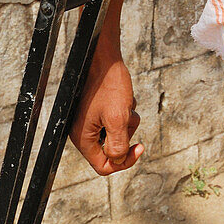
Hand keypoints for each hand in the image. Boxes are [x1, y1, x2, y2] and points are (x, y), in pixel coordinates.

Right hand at [69, 54, 142, 174]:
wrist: (104, 57)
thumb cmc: (108, 84)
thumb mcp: (118, 118)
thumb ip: (118, 145)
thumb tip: (118, 160)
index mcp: (83, 138)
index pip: (103, 166)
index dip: (123, 162)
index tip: (139, 147)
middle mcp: (84, 131)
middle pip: (111, 149)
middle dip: (126, 134)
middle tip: (129, 116)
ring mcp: (90, 120)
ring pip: (117, 133)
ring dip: (127, 121)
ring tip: (126, 103)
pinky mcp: (97, 110)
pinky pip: (116, 119)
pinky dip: (124, 110)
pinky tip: (124, 97)